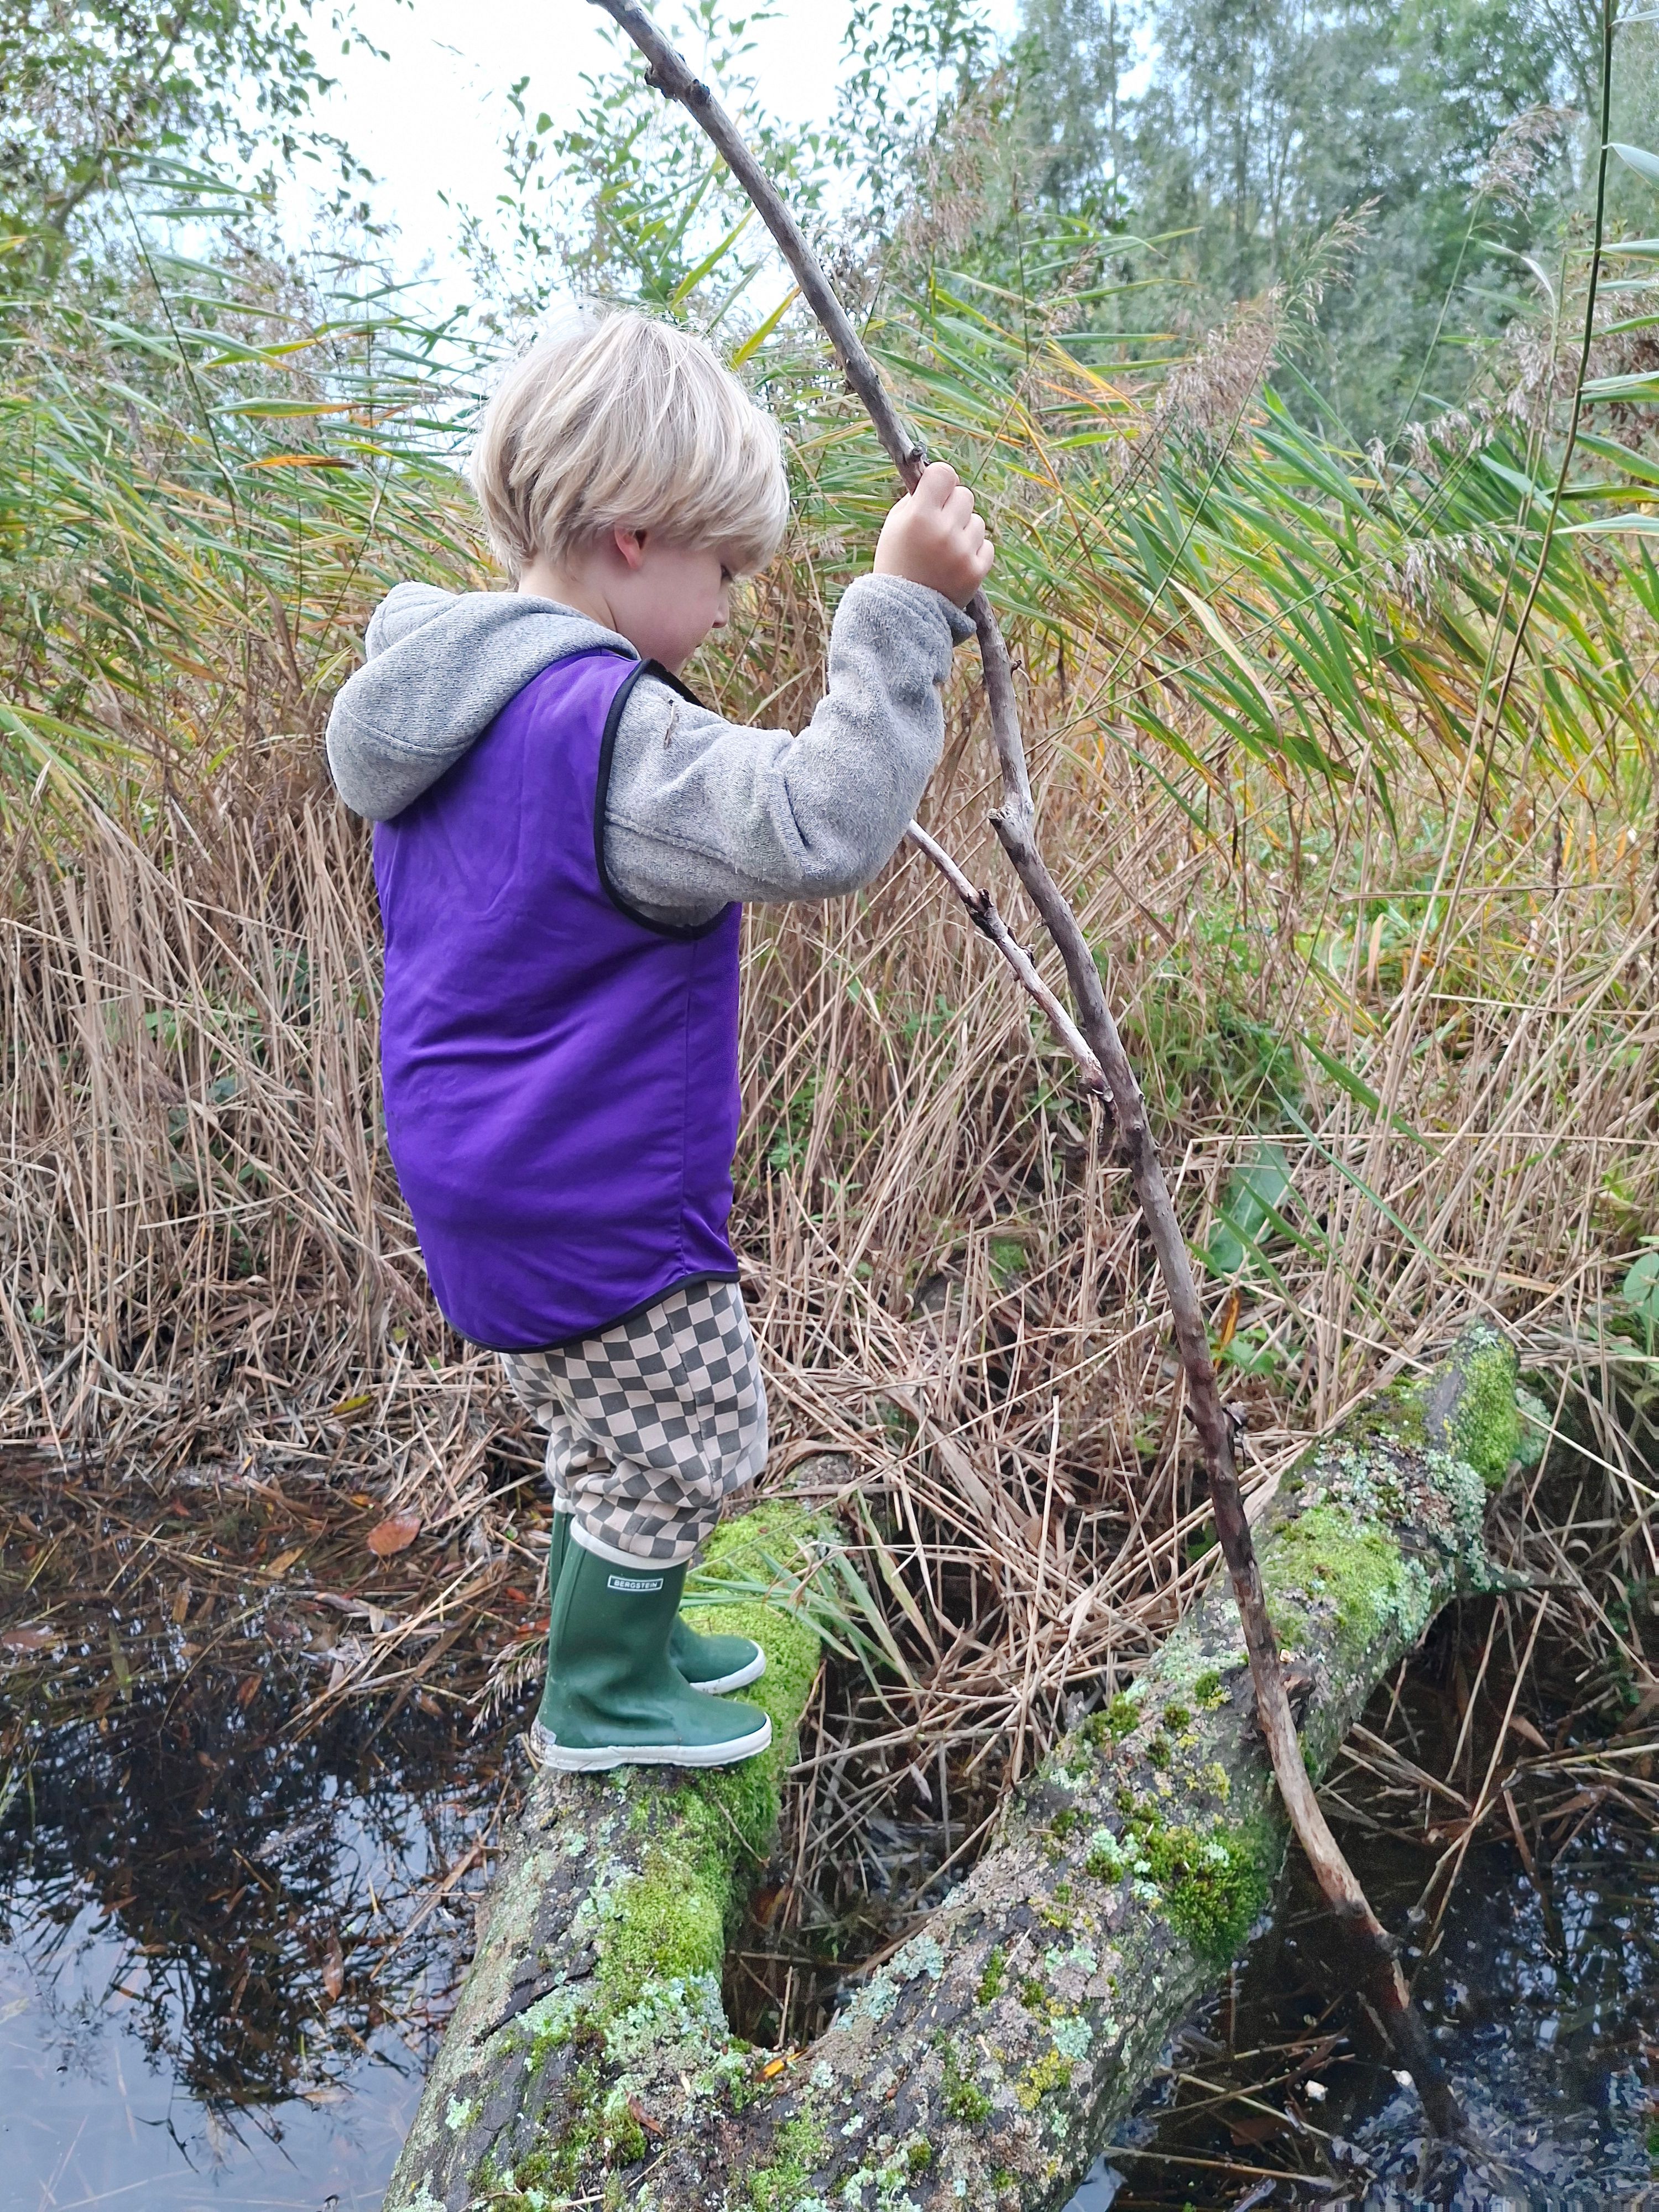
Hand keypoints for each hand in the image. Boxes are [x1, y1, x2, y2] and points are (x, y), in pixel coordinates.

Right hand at [872, 461, 993, 606]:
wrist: (902, 614)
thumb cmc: (896, 563)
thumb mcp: (894, 526)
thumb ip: (916, 499)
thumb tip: (938, 479)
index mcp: (919, 516)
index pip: (944, 473)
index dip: (941, 481)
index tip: (936, 492)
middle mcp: (943, 531)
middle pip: (965, 495)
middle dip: (953, 506)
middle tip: (939, 526)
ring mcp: (962, 552)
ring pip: (977, 521)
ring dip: (964, 531)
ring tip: (945, 551)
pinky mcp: (976, 571)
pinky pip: (986, 545)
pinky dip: (973, 552)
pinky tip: (955, 564)